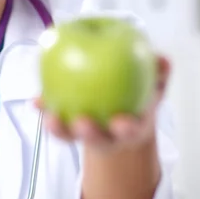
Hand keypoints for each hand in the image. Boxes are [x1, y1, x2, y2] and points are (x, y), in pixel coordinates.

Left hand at [35, 56, 170, 152]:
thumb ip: (159, 71)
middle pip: (98, 140)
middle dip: (90, 134)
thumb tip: (163, 58)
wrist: (122, 113)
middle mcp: (107, 136)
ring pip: (71, 136)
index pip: (130, 131)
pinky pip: (55, 120)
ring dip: (60, 128)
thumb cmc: (137, 95)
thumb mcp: (153, 83)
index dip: (125, 129)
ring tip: (50, 116)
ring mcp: (85, 134)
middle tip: (82, 121)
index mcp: (130, 127)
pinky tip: (36, 101)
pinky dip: (46, 110)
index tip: (121, 122)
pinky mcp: (67, 128)